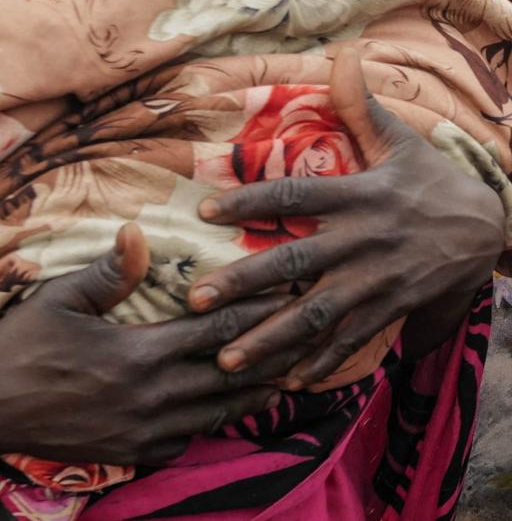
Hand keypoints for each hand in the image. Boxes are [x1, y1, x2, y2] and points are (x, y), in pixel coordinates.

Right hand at [0, 223, 292, 465]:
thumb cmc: (19, 347)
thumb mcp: (60, 300)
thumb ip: (111, 271)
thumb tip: (139, 232)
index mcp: (140, 352)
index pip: (219, 326)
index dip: (260, 309)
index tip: (293, 292)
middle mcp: (150, 396)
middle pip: (231, 373)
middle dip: (273, 351)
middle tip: (309, 333)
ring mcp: (141, 430)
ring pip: (216, 411)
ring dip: (254, 391)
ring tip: (290, 374)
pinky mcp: (128, 453)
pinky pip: (185, 440)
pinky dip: (212, 423)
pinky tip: (227, 408)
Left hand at [189, 48, 506, 389]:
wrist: (485, 229)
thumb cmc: (432, 182)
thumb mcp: (402, 142)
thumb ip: (364, 105)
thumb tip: (344, 54)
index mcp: (362, 194)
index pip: (298, 196)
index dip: (251, 200)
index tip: (205, 207)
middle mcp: (365, 239)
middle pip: (297, 262)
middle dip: (246, 281)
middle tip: (197, 300)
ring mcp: (378, 279)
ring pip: (317, 313)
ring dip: (271, 338)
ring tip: (228, 359)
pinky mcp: (390, 308)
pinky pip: (349, 340)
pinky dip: (319, 362)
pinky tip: (285, 381)